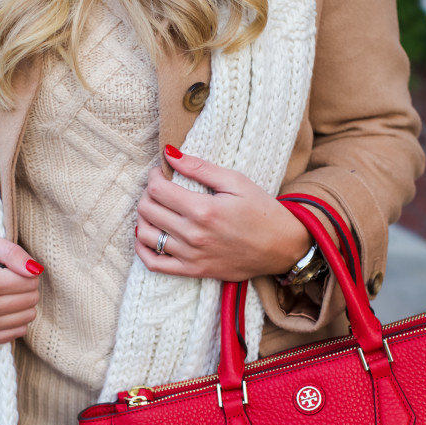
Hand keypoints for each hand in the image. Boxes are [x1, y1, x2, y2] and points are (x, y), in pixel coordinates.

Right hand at [0, 231, 43, 345]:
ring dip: (22, 303)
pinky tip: (0, 307)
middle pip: (31, 300)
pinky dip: (14, 319)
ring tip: (3, 292)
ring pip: (27, 317)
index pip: (30, 281)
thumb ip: (11, 252)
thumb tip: (36, 270)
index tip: (11, 267)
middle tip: (7, 278)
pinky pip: (16, 333)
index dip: (27, 271)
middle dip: (26, 286)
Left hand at [135, 146, 311, 281]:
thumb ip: (200, 167)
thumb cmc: (262, 211)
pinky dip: (142, 250)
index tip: (161, 172)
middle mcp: (193, 235)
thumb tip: (169, 153)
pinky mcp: (194, 270)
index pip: (157, 189)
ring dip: (144, 218)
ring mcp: (191, 256)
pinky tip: (147, 236)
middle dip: (148, 194)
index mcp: (203, 209)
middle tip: (159, 188)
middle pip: (148, 210)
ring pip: (146, 235)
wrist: (283, 247)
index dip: (154, 176)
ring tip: (155, 208)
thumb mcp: (236, 181)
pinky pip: (155, 264)